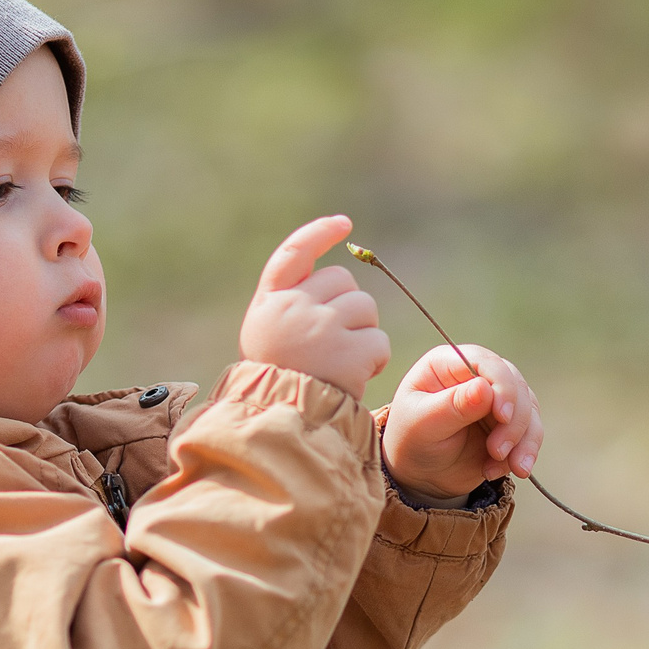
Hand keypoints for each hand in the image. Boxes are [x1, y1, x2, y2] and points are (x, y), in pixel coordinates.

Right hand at [239, 216, 391, 396]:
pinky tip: (354, 376)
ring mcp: (321, 328)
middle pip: (342, 281)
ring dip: (363, 334)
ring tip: (341, 364)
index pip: (294, 253)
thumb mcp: (269, 338)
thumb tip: (338, 277)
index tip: (344, 224)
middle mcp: (293, 307)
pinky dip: (375, 359)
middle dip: (349, 306)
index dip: (319, 234)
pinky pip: (379, 341)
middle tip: (333, 343)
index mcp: (269, 303)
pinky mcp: (349, 352)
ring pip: (365, 308)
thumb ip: (292, 305)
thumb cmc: (278, 383)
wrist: (281, 425)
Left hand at [381, 343, 542, 500]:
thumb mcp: (423, 425)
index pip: (487, 362)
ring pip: (529, 410)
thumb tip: (484, 387)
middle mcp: (478, 375)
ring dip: (523, 441)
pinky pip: (531, 433)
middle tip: (497, 452)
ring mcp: (498, 399)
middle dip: (513, 422)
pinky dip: (524, 453)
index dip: (502, 386)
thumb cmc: (412, 441)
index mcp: (450, 364)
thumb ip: (452, 406)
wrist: (420, 474)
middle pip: (515, 386)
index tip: (502, 416)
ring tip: (501, 468)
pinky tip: (502, 470)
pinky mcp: (511, 423)